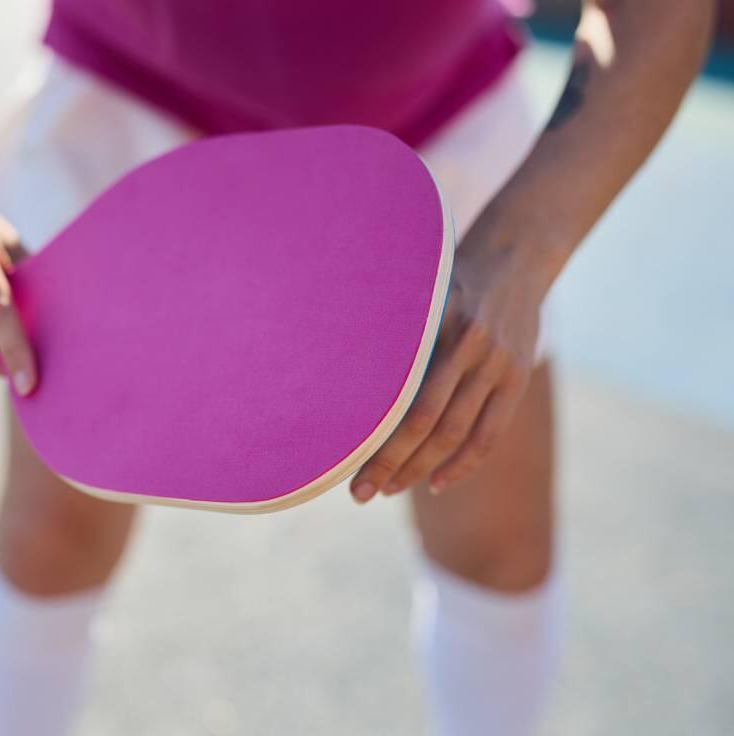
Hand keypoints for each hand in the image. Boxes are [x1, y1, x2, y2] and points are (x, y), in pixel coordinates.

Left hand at [350, 239, 547, 500]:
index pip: (398, 394)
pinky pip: (490, 435)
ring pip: (457, 435)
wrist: (515, 257)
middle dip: (389, 463)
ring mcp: (498, 365)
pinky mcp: (518, 379)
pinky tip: (436, 484)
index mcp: (435, 323)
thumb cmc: (446, 278)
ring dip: (421, 469)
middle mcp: (468, 346)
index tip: (341, 459)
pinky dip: (463, 464)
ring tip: (388, 491)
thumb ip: (388, 327)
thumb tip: (333, 369)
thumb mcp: (417, 291)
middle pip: (424, 422)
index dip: (372, 432)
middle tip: (358, 494)